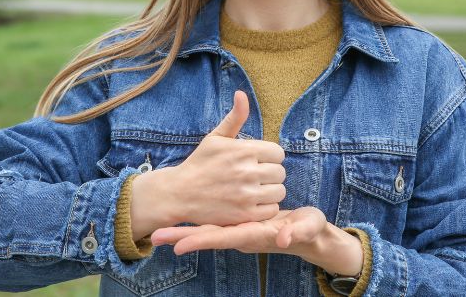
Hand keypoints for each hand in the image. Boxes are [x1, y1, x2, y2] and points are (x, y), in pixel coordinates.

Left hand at [151, 207, 327, 255]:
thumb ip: (297, 232)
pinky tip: (182, 218)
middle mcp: (241, 235)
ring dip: (184, 231)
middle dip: (182, 237)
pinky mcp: (239, 223)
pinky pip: (215, 224)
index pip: (223, 238)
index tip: (178, 247)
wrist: (309, 234)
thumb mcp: (307, 229)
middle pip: (208, 236)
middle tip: (155, 238)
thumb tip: (283, 238)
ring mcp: (239, 229)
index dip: (201, 240)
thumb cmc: (309, 230)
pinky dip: (197, 223)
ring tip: (158, 233)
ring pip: (208, 230)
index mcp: (254, 235)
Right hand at [158, 90, 286, 226]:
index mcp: (242, 150)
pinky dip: (265, 207)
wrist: (179, 194)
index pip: (278, 153)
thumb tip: (241, 93)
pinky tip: (252, 203)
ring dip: (270, 191)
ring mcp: (246, 195)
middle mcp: (247, 172)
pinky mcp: (245, 215)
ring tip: (256, 190)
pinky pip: (272, 209)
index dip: (269, 157)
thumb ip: (234, 117)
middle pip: (280, 172)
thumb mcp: (215, 138)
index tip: (258, 161)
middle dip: (270, 174)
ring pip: (279, 191)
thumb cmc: (200, 164)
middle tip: (255, 177)